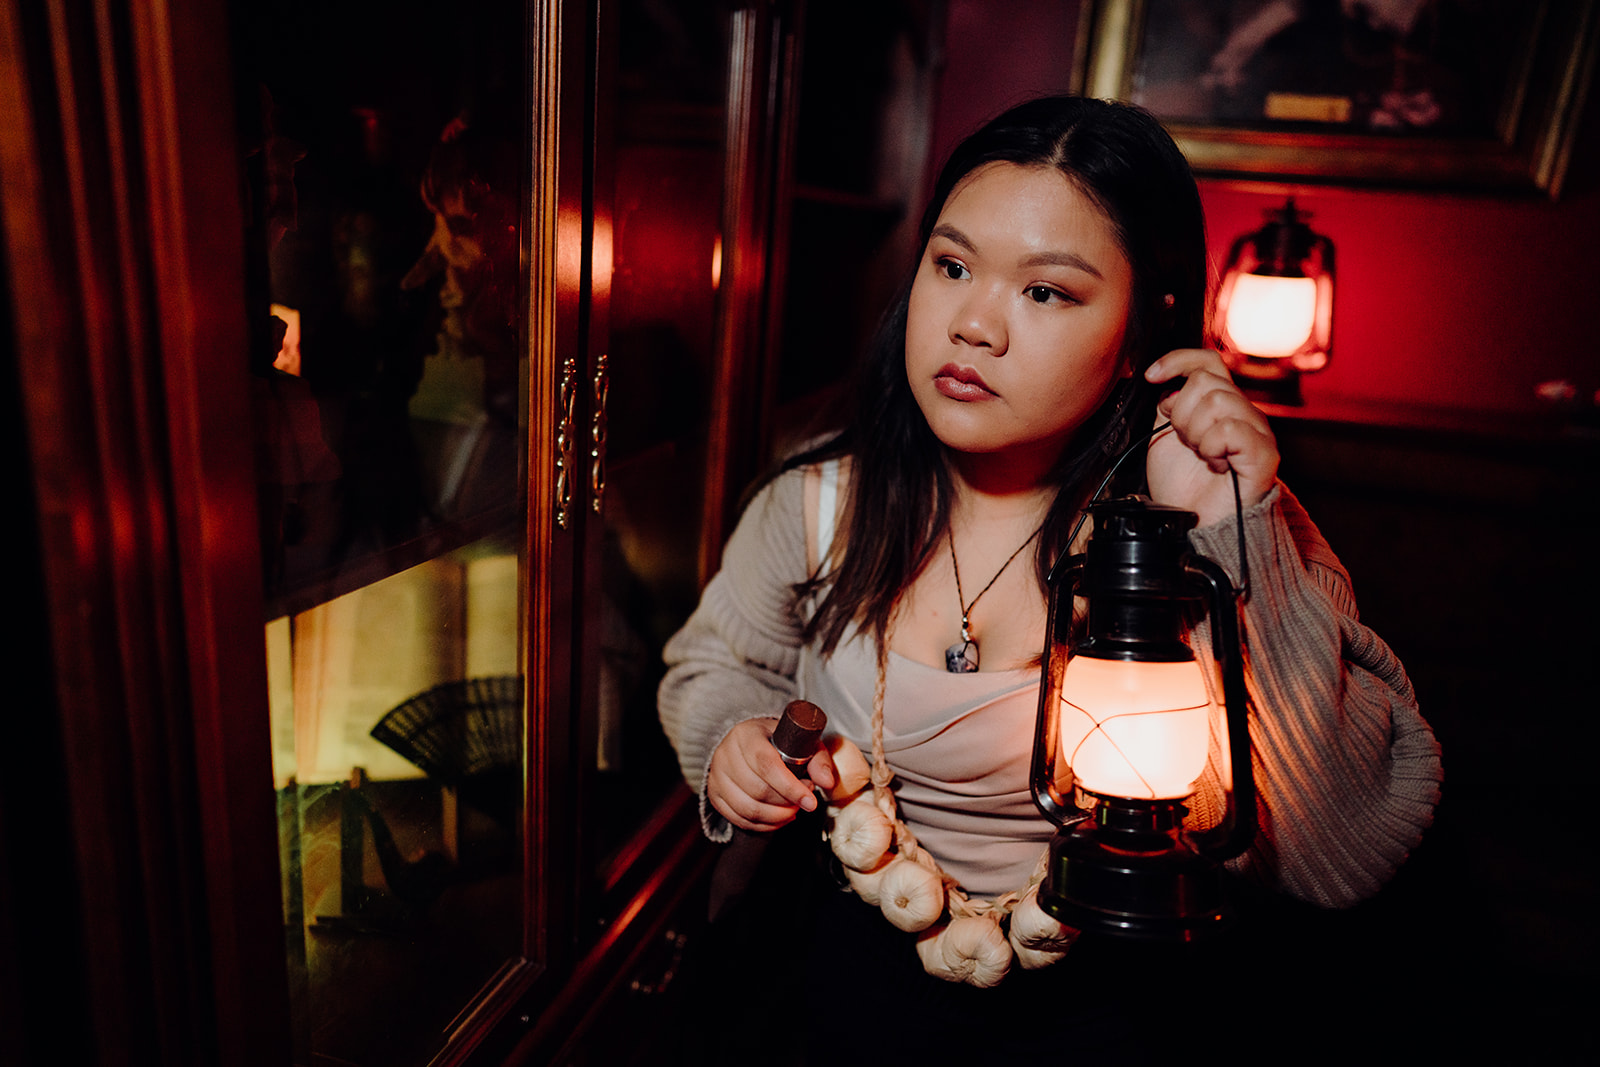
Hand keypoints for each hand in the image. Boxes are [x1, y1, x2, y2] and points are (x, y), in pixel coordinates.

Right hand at [707, 718, 838, 831]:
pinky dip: (763, 825)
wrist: (747, 741)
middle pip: (758, 790)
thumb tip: (827, 782)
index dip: (790, 787)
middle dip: (787, 803)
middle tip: (804, 801)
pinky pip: (739, 819)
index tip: (811, 802)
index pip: (766, 765)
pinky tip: (778, 819)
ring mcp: (717, 776)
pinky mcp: (715, 794)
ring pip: (748, 809)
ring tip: (793, 811)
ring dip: (776, 817)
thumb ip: (818, 759)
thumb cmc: (777, 741)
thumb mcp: (800, 741)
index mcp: (746, 734)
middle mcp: (726, 753)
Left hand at [1143, 349, 1278, 526]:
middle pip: (1205, 381)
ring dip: (1195, 432)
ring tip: (1201, 455)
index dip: (1177, 361)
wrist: (1192, 523)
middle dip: (1180, 413)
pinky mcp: (1263, 453)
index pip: (1207, 361)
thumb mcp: (1163, 436)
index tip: (1151, 377)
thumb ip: (1168, 405)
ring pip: (1216, 401)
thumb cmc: (1182, 485)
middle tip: (1186, 442)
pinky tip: (1215, 464)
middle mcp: (1243, 411)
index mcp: (1221, 404)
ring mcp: (1257, 430)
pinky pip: (1229, 428)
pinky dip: (1211, 447)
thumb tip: (1162, 381)